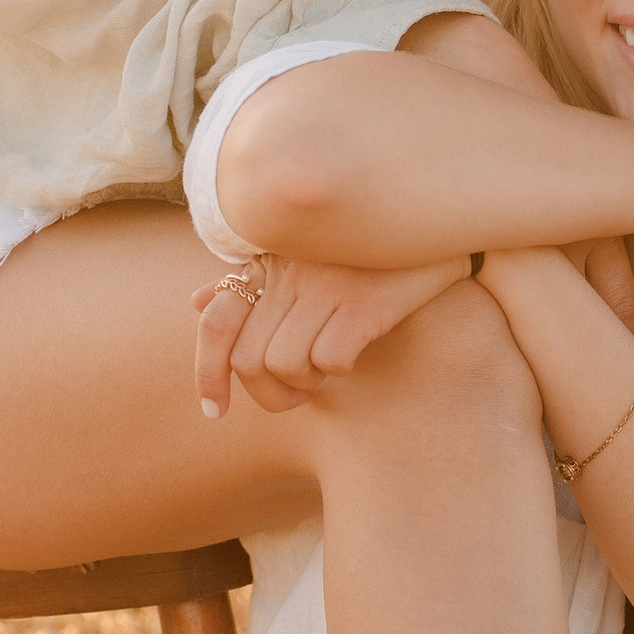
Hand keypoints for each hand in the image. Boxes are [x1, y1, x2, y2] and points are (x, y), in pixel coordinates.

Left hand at [193, 253, 468, 414]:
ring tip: (327, 370)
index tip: (215, 410)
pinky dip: (337, 371)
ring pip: (283, 365)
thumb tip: (197, 302)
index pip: (216, 322)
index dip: (207, 373)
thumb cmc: (365, 248)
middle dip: (268, 395)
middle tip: (297, 396)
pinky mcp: (365, 300)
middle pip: (247, 359)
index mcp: (270, 259)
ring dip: (305, 384)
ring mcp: (326, 283)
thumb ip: (253, 282)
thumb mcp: (305, 256)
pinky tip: (355, 355)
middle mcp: (291, 269)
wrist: (436, 223)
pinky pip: (329, 360)